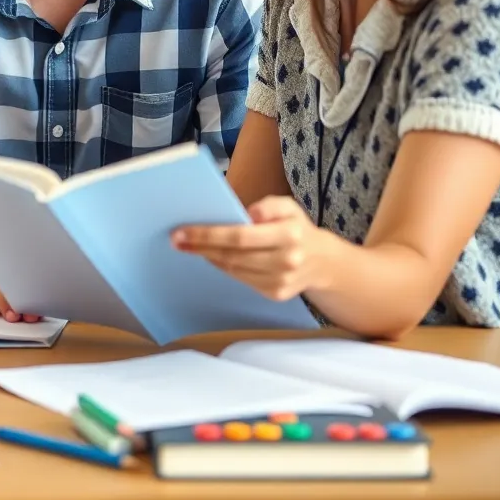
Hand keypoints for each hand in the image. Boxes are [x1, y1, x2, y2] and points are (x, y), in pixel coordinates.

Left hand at [172, 195, 336, 300]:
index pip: (240, 236)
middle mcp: (287, 260)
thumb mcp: (288, 207)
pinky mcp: (276, 294)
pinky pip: (241, 279)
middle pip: (233, 255)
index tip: (182, 232)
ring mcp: (282, 281)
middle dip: (201, 247)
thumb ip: (268, 205)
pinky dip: (224, 267)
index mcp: (290, 234)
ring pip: (234, 269)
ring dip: (209, 257)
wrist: (323, 262)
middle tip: (177, 240)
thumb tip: (247, 214)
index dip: (208, 235)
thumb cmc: (296, 228)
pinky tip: (214, 257)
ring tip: (191, 246)